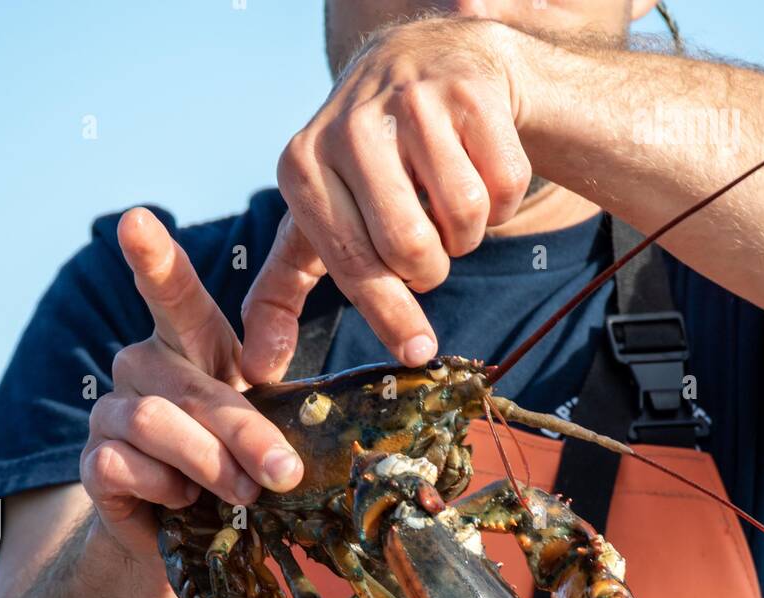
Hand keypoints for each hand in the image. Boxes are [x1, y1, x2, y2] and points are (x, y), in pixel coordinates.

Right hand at [80, 207, 304, 560]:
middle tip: (284, 473)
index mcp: (190, 345)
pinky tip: (181, 502)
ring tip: (240, 496)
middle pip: (192, 387)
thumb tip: (286, 464)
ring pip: (158, 424)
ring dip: (210, 466)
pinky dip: (164, 490)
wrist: (186, 534)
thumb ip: (268, 431)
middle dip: (244, 434)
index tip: (136, 221)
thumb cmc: (234, 470)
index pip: (173, 294)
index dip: (154, 259)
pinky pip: (126, 465)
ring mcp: (111, 410)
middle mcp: (143, 365)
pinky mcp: (92, 460)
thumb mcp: (261, 437)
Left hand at [241, 17, 534, 382]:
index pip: (353, 265)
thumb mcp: (312, 221)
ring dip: (467, 232)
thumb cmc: (361, 168)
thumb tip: (258, 371)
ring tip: (445, 202)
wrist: (421, 60)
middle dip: (430, 269)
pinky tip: (474, 167)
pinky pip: (505, 184)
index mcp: (302, 167)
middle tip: (425, 248)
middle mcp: (349, 127)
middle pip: (412, 249)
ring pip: (464, 216)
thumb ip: (281, 293)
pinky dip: (502, 197)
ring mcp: (411, 101)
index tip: (418, 352)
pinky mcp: (468, 90)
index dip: (391, 316)